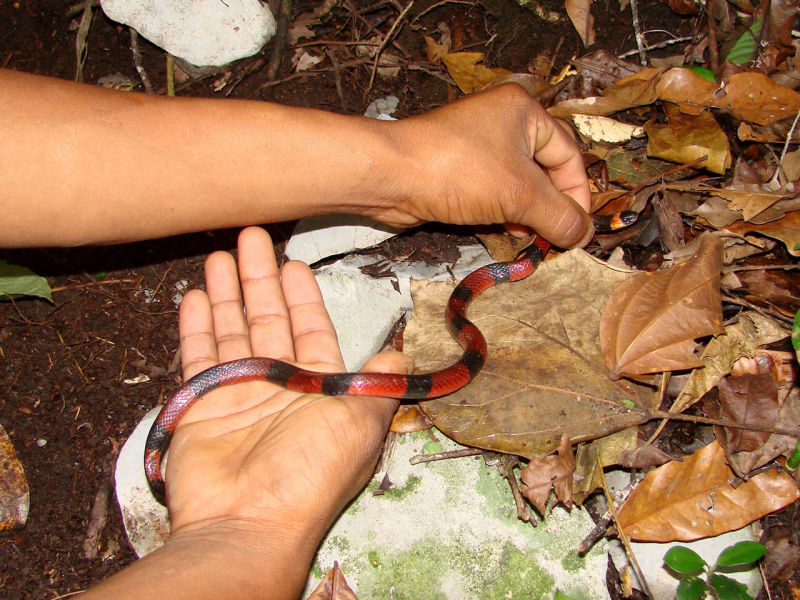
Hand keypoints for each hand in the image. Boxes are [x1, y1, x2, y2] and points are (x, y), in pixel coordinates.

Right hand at [84, 227, 409, 598]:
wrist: (250, 520)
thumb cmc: (312, 471)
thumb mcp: (360, 422)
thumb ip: (378, 383)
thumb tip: (402, 358)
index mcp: (319, 387)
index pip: (310, 327)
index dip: (302, 294)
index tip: (293, 262)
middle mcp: (280, 386)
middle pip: (267, 320)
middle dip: (259, 279)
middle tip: (249, 237)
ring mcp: (239, 393)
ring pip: (232, 331)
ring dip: (227, 293)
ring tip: (218, 256)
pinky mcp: (202, 404)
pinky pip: (198, 356)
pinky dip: (196, 327)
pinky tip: (196, 296)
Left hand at [372, 83, 592, 247]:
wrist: (390, 177)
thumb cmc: (457, 172)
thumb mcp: (518, 194)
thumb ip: (557, 215)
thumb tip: (582, 234)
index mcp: (524, 112)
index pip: (568, 155)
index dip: (577, 195)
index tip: (577, 229)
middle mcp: (503, 122)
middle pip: (544, 170)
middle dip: (550, 206)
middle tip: (554, 237)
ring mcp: (477, 145)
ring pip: (517, 184)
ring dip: (527, 213)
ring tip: (529, 238)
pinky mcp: (458, 169)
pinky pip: (493, 191)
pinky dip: (503, 212)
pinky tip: (505, 232)